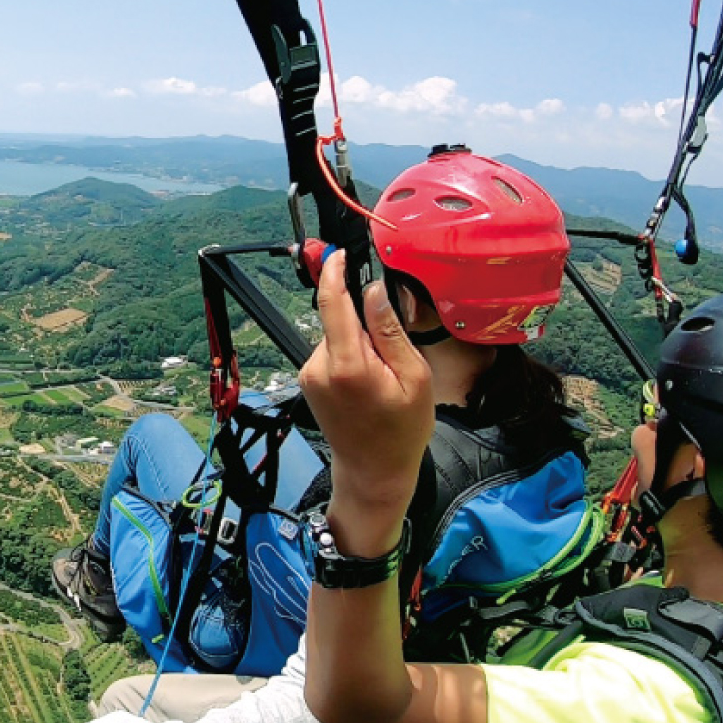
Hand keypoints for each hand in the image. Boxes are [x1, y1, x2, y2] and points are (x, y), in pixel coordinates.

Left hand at [299, 252, 432, 522]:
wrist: (372, 471)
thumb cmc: (401, 430)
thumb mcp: (413, 377)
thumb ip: (390, 330)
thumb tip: (374, 289)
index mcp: (347, 364)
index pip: (332, 303)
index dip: (334, 271)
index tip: (340, 251)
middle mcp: (319, 365)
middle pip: (339, 318)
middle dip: (364, 321)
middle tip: (393, 352)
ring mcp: (310, 374)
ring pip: (337, 335)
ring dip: (359, 341)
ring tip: (383, 376)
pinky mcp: (309, 380)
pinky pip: (332, 351)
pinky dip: (351, 355)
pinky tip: (369, 382)